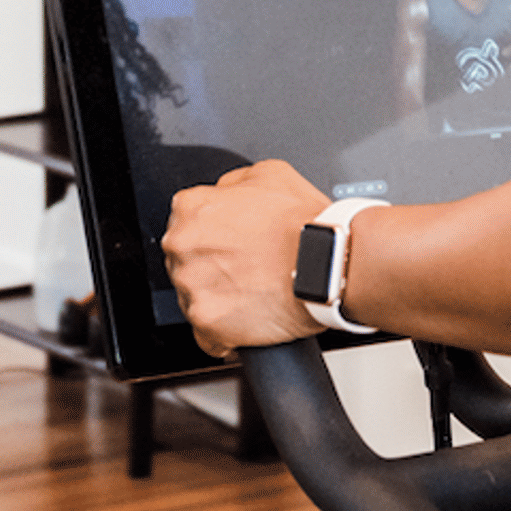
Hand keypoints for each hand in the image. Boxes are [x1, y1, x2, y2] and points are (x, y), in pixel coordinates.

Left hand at [163, 160, 331, 356]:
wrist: (327, 264)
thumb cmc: (304, 224)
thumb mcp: (270, 174)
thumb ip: (234, 183)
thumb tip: (226, 194)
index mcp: (191, 209)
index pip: (184, 223)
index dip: (212, 235)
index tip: (230, 243)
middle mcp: (182, 246)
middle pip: (184, 261)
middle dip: (211, 267)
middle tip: (246, 268)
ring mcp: (193, 286)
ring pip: (192, 298)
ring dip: (218, 300)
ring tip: (252, 293)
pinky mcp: (208, 323)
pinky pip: (207, 337)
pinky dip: (224, 335)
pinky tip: (247, 320)